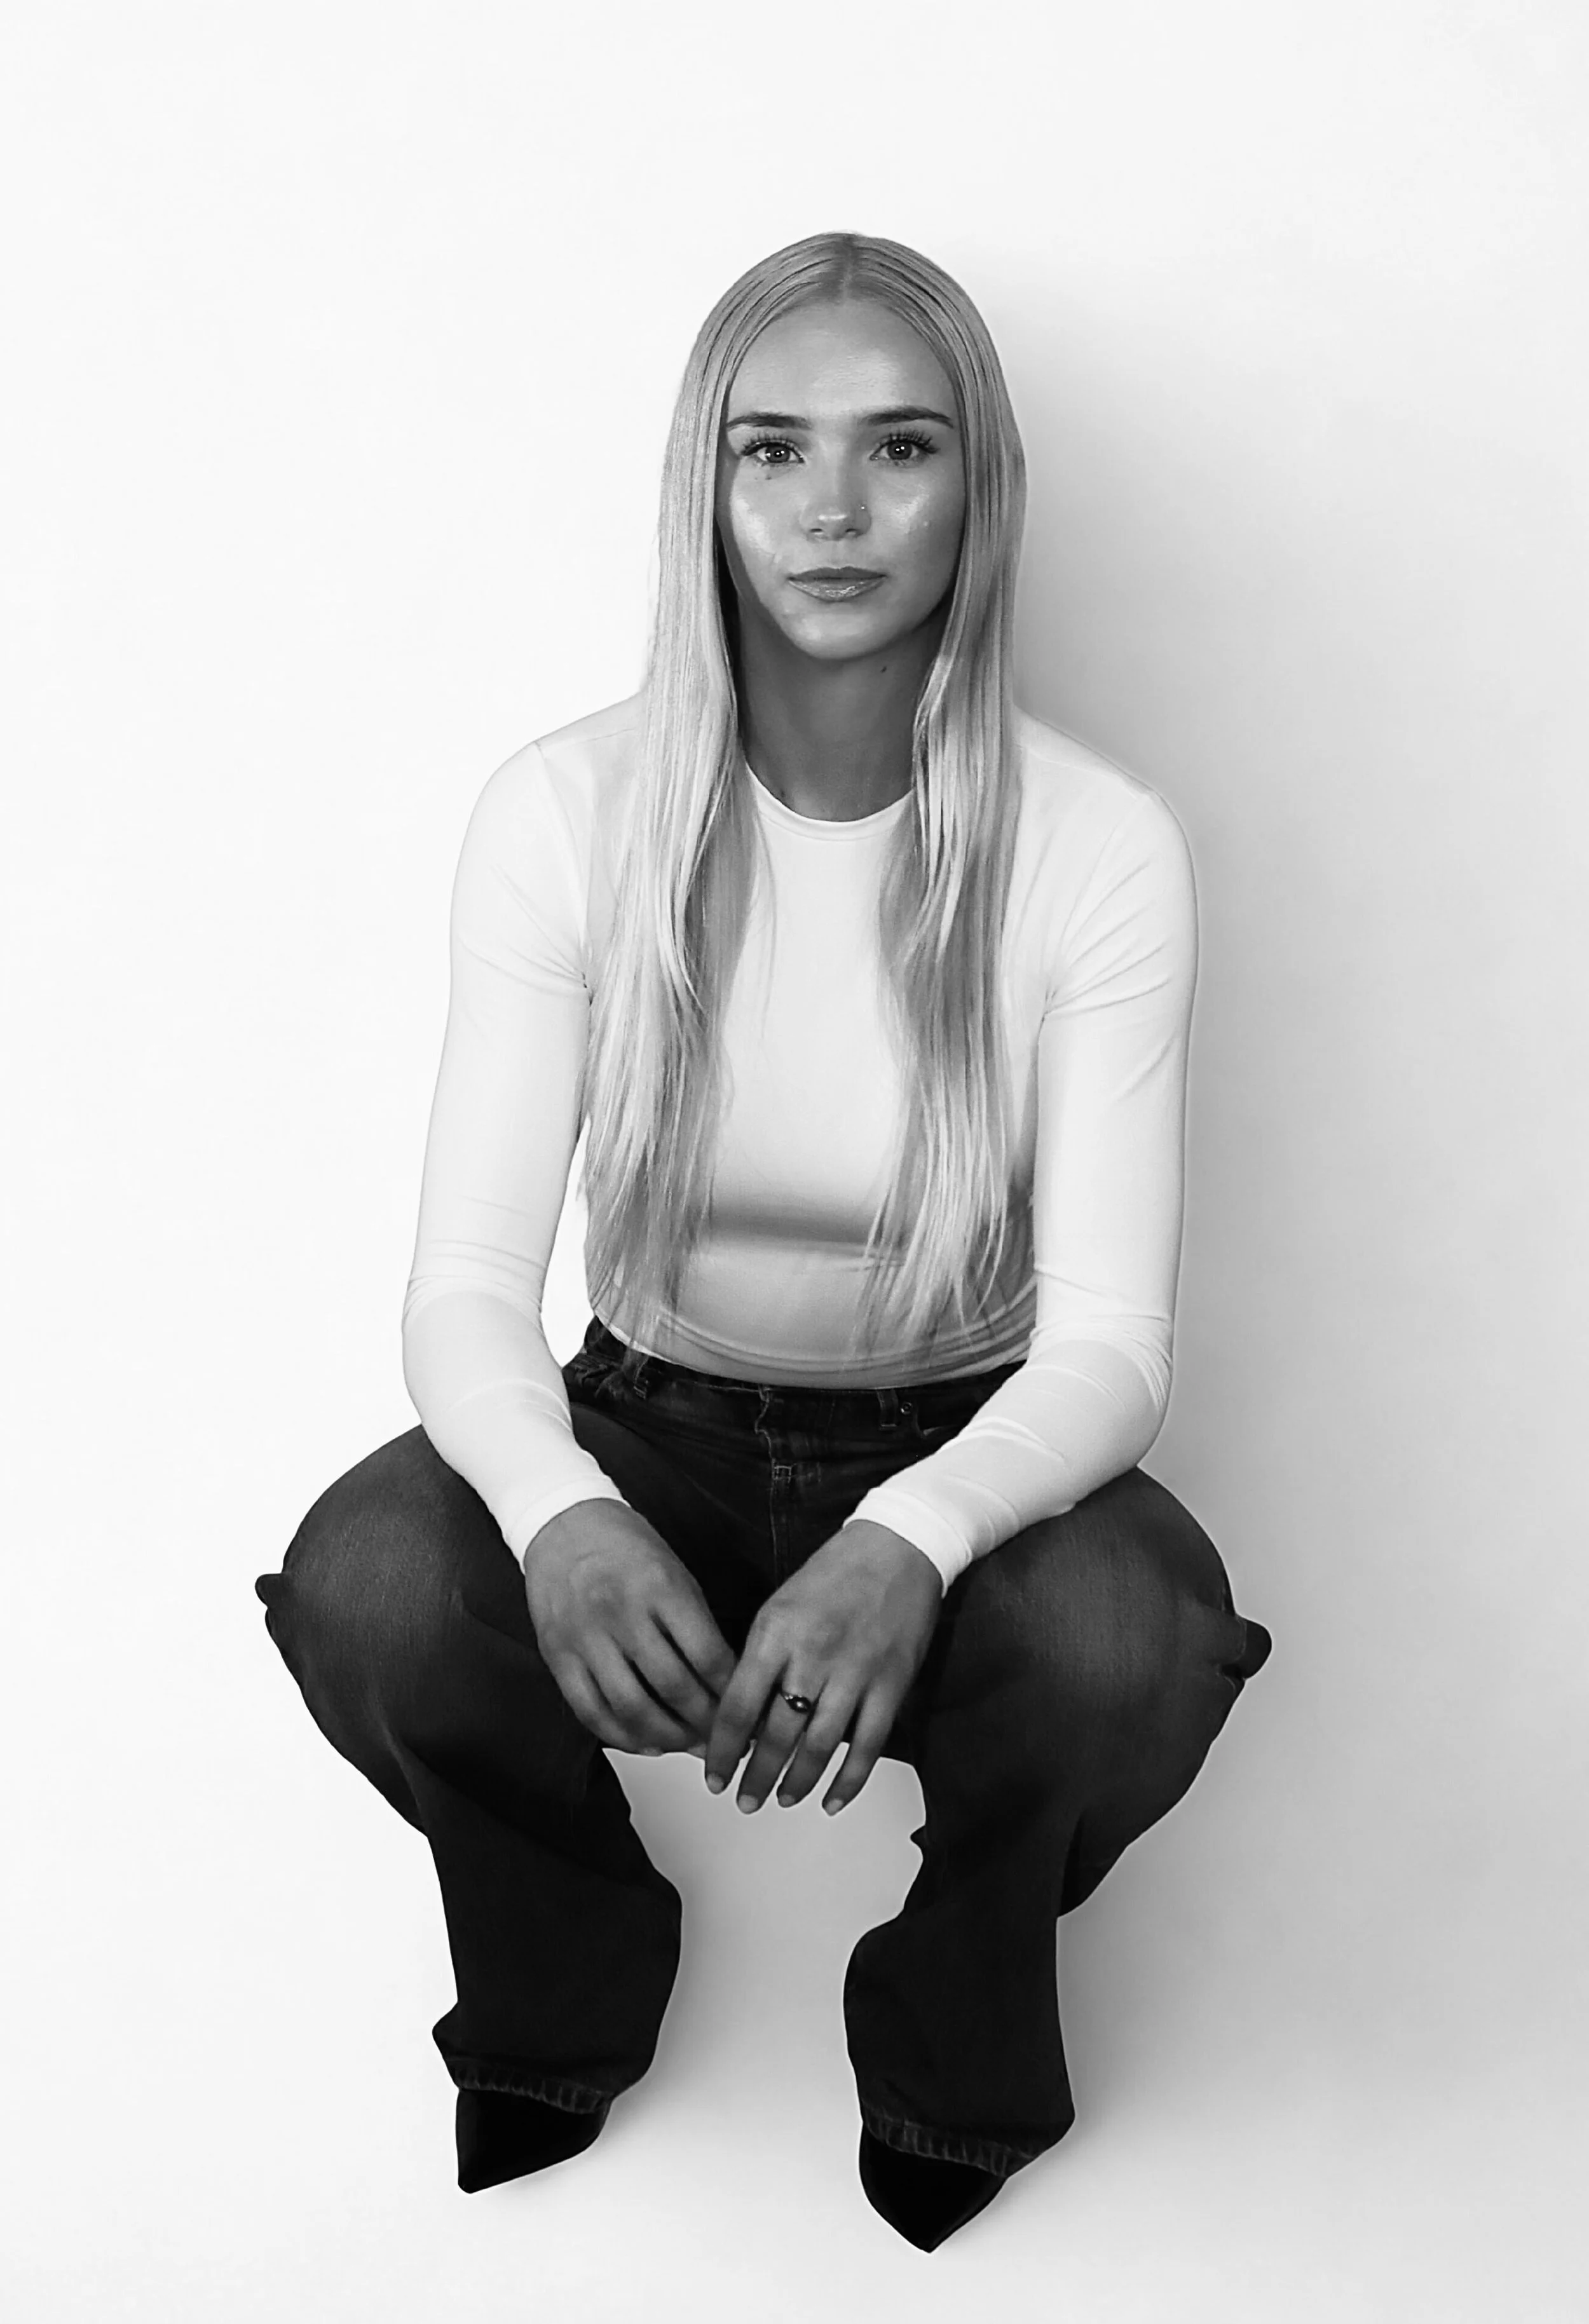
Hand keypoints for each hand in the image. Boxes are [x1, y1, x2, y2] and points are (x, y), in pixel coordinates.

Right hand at [524, 1500, 736, 1755]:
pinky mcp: (557, 1656)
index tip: (746, 1711)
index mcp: (660, 1587)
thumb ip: (696, 1625)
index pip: (707, 1656)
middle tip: (724, 1739)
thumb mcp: (674, 1572)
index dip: (731, 1693)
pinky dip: (622, 1736)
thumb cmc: (626, 1546)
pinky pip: (591, 1711)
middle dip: (706, 1723)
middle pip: (673, 1688)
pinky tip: (647, 1743)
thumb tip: (723, 1683)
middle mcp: (622, 1613)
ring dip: (668, 1737)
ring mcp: (585, 1637)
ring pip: (632, 1708)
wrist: (562, 1523)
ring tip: (689, 1745)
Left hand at [703, 1521, 942, 1815]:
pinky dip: (850, 1780)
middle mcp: (812, 1656)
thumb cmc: (834, 1573)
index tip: (712, 1777)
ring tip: (781, 1800)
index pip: (738, 1707)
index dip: (721, 1750)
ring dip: (797, 1782)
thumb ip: (760, 1658)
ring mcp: (855, 1673)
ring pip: (820, 1746)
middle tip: (744, 1801)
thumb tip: (740, 1716)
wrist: (899, 1546)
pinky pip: (868, 1745)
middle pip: (776, 1735)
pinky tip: (832, 1801)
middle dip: (756, 1776)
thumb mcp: (780, 1605)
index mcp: (776, 1633)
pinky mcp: (892, 1684)